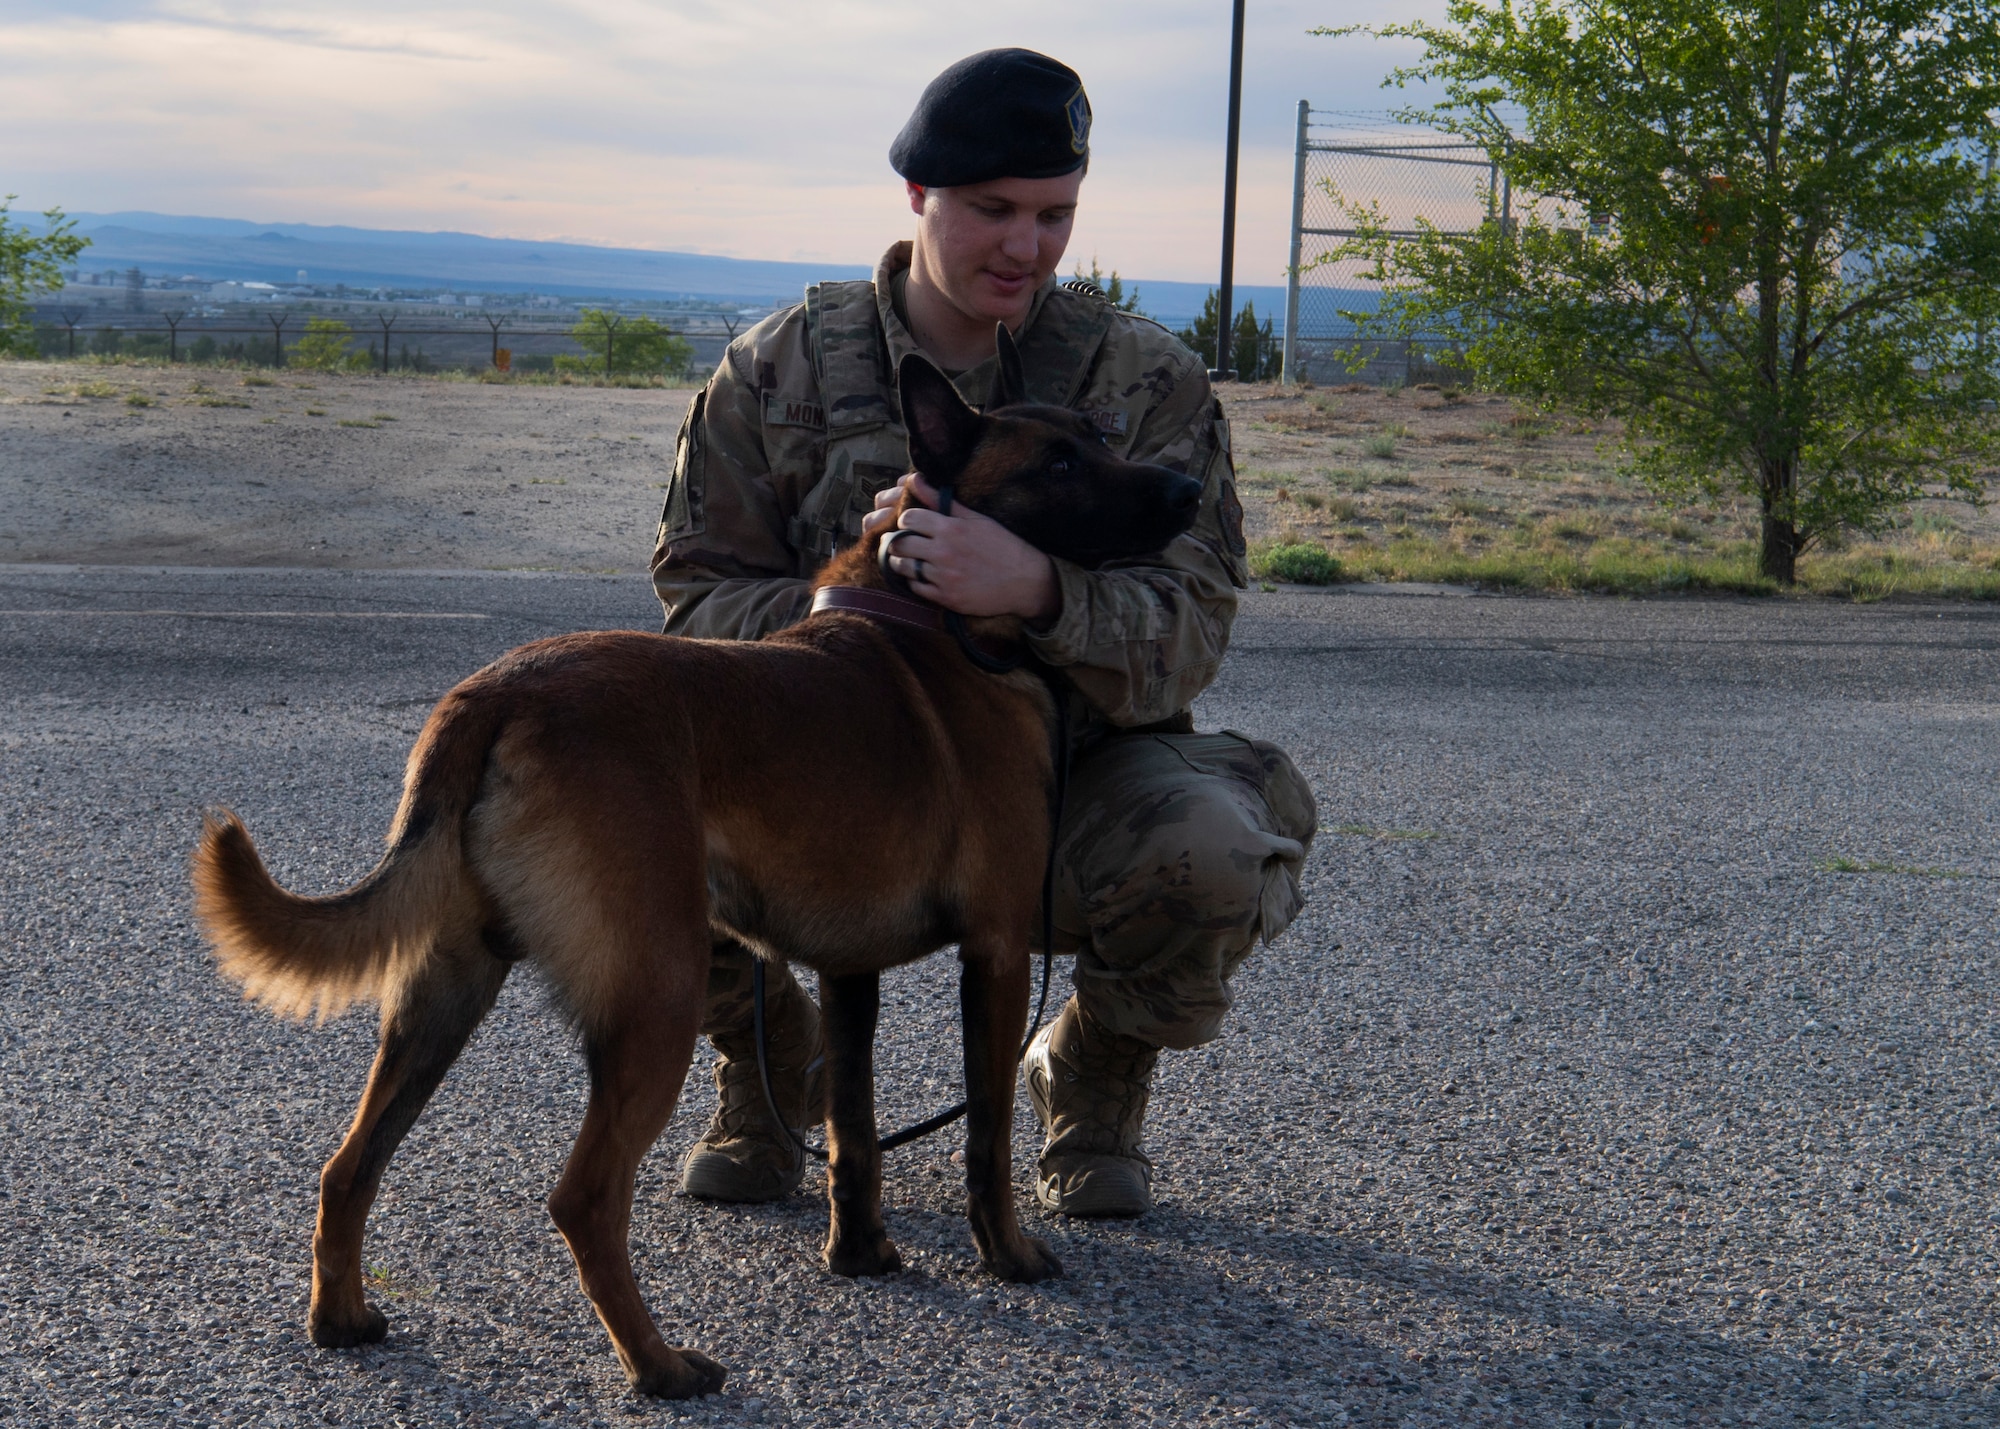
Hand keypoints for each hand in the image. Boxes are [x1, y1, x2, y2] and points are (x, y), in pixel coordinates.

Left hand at [864, 475, 1060, 621]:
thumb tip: (913, 479)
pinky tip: (924, 576)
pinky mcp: (946, 598)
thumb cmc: (1002, 545)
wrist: (1025, 581)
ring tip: (911, 559)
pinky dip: (915, 581)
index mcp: (951, 528)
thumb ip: (940, 500)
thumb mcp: (974, 518)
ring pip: (903, 567)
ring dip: (902, 562)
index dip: (906, 520)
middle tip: (904, 542)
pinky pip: (916, 588)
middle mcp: (944, 552)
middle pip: (900, 544)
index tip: (912, 524)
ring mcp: (944, 577)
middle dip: (898, 541)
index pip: (908, 518)